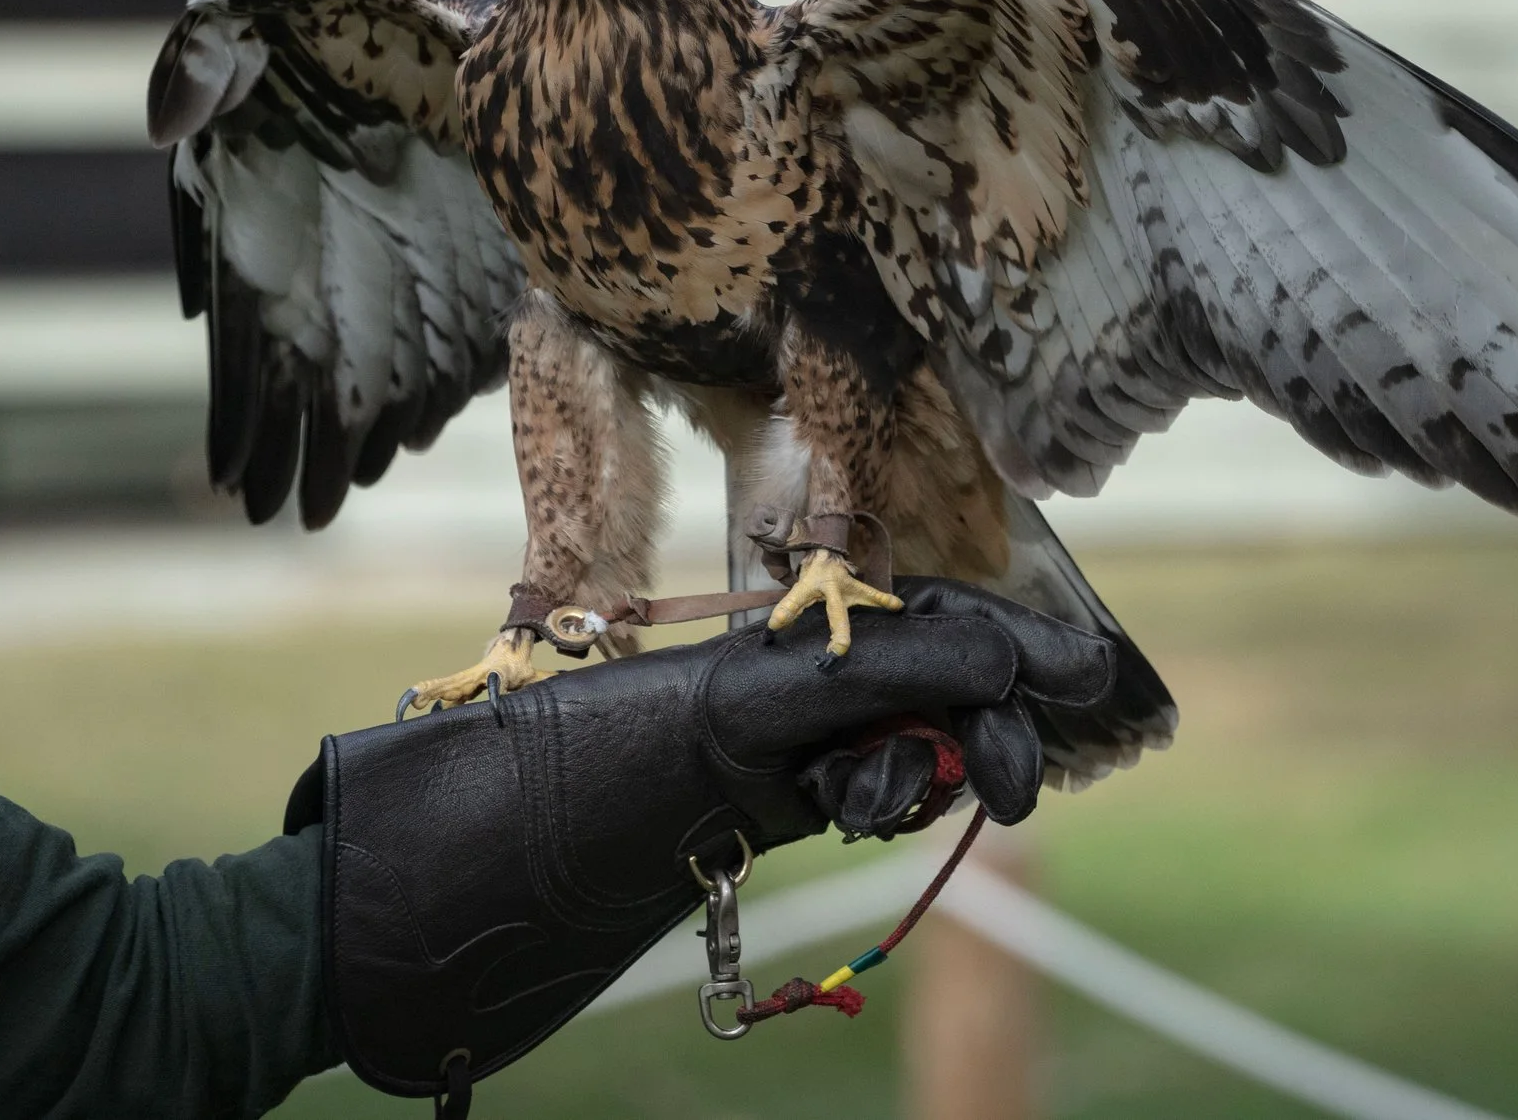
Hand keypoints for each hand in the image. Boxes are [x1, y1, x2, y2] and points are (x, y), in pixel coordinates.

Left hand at [283, 578, 1112, 1101]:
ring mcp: (758, 751)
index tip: (1085, 674)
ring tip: (909, 802)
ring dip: (930, 767)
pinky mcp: (736, 811)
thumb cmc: (554, 789)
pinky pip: (845, 790)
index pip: (917, 621)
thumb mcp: (725, 719)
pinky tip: (868, 814)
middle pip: (922, 679)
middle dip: (987, 719)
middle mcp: (770, 686)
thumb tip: (995, 653)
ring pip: (894, 740)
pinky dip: (881, 801)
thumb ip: (864, 678)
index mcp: (761, 643)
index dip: (1003, 641)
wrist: (432, 896)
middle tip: (1024, 783)